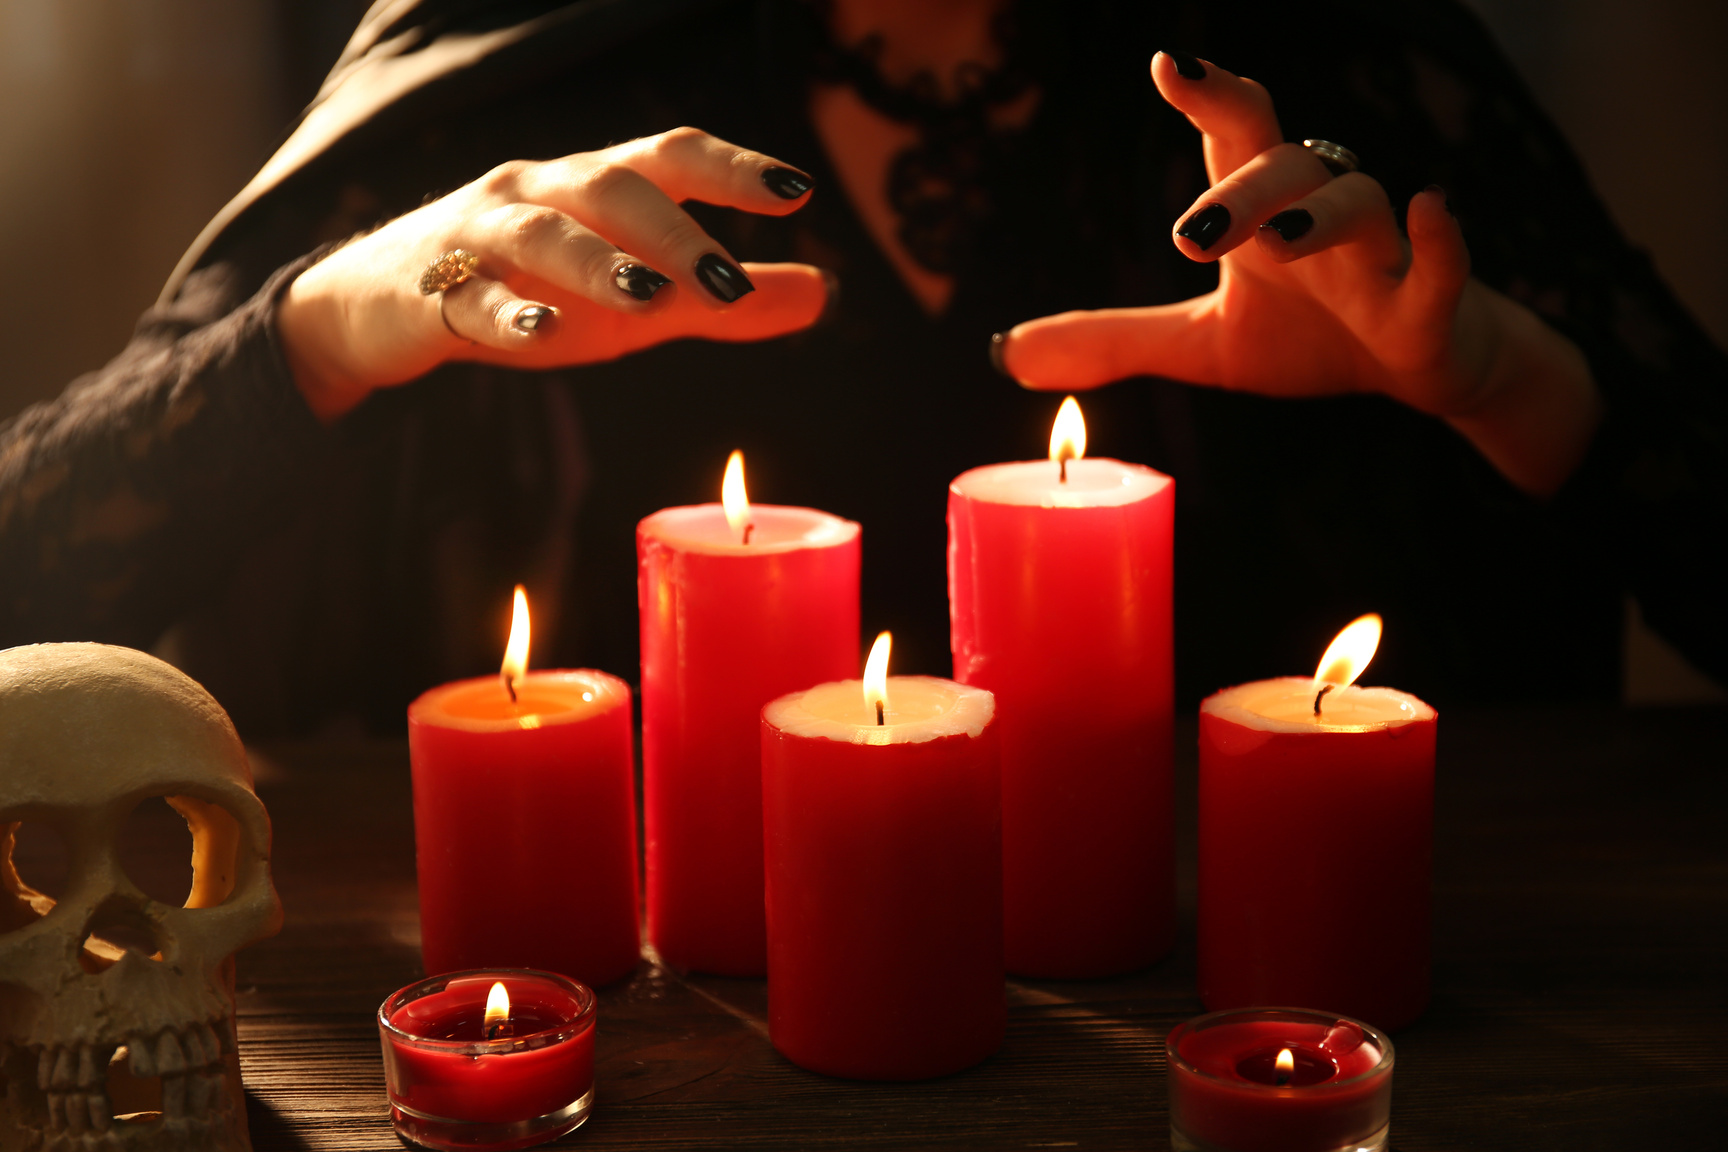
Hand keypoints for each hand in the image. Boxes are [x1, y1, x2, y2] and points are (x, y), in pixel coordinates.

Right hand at [277, 128, 827, 422]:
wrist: (384, 307)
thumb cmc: (534, 291)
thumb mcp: (638, 302)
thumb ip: (724, 302)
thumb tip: (825, 294)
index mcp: (597, 188)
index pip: (670, 155)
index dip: (732, 168)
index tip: (797, 192)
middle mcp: (541, 192)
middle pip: (612, 187)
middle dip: (674, 230)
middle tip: (730, 280)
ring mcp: (481, 236)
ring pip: (542, 233)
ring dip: (598, 261)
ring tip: (648, 298)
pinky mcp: (433, 291)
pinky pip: (469, 297)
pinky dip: (508, 312)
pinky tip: (543, 333)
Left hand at [995, 53, 1599, 496]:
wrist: (1418, 370)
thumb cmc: (1313, 335)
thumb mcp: (1203, 342)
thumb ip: (1114, 339)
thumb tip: (1003, 354)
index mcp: (1265, 210)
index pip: (1234, 134)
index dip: (1208, 94)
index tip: (1168, 65)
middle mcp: (1322, 212)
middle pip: (1287, 164)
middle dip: (1241, 188)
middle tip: (1189, 233)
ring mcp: (1382, 255)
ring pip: (1362, 201)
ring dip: (1323, 213)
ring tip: (1284, 239)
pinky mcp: (1431, 307)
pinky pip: (1444, 266)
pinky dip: (1439, 241)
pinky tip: (1430, 207)